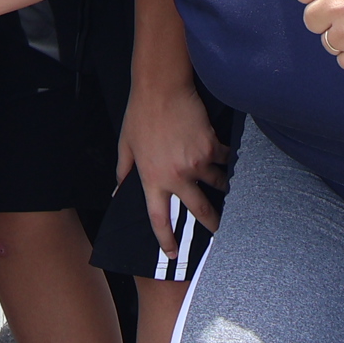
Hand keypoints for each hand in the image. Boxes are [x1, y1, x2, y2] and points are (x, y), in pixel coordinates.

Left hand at [117, 79, 228, 249]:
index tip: (174, 253)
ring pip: (217, 184)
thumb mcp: (126, 145)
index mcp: (152, 179)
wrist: (161, 89)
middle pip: (200, 210)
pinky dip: (226, 159)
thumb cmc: (140, 114)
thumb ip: (124, 172)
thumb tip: (117, 191)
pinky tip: (226, 154)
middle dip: (212, 223)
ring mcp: (196, 163)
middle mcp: (176, 176)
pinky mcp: (211, 147)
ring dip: (222, 184)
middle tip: (218, 230)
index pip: (159, 219)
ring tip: (224, 183)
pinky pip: (224, 160)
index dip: (167, 240)